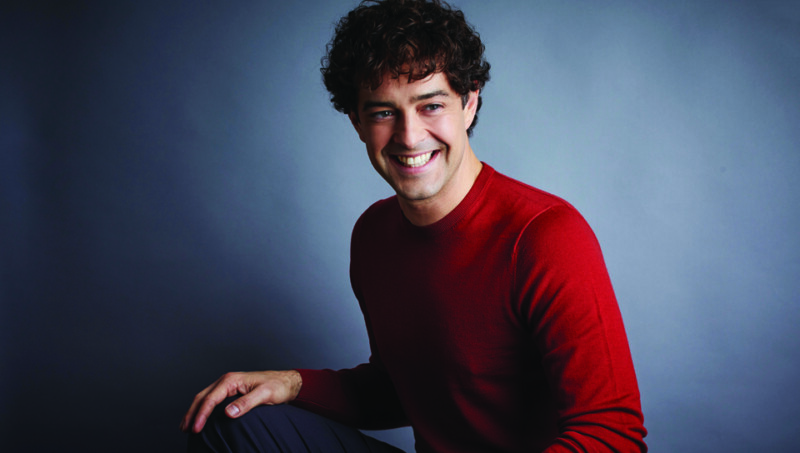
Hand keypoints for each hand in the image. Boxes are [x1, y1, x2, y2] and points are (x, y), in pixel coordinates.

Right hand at [180, 370, 302, 432]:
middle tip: (186, 430)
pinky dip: (203, 408)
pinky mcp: (230, 390)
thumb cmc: (277, 386)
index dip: (202, 414)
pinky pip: (211, 399)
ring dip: (194, 411)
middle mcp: (227, 380)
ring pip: (204, 397)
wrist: (286, 382)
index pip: (211, 398)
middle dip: (192, 413)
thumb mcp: (264, 395)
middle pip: (202, 396)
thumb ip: (246, 403)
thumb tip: (228, 413)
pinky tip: (200, 418)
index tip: (196, 429)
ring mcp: (227, 384)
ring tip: (186, 426)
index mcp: (232, 380)